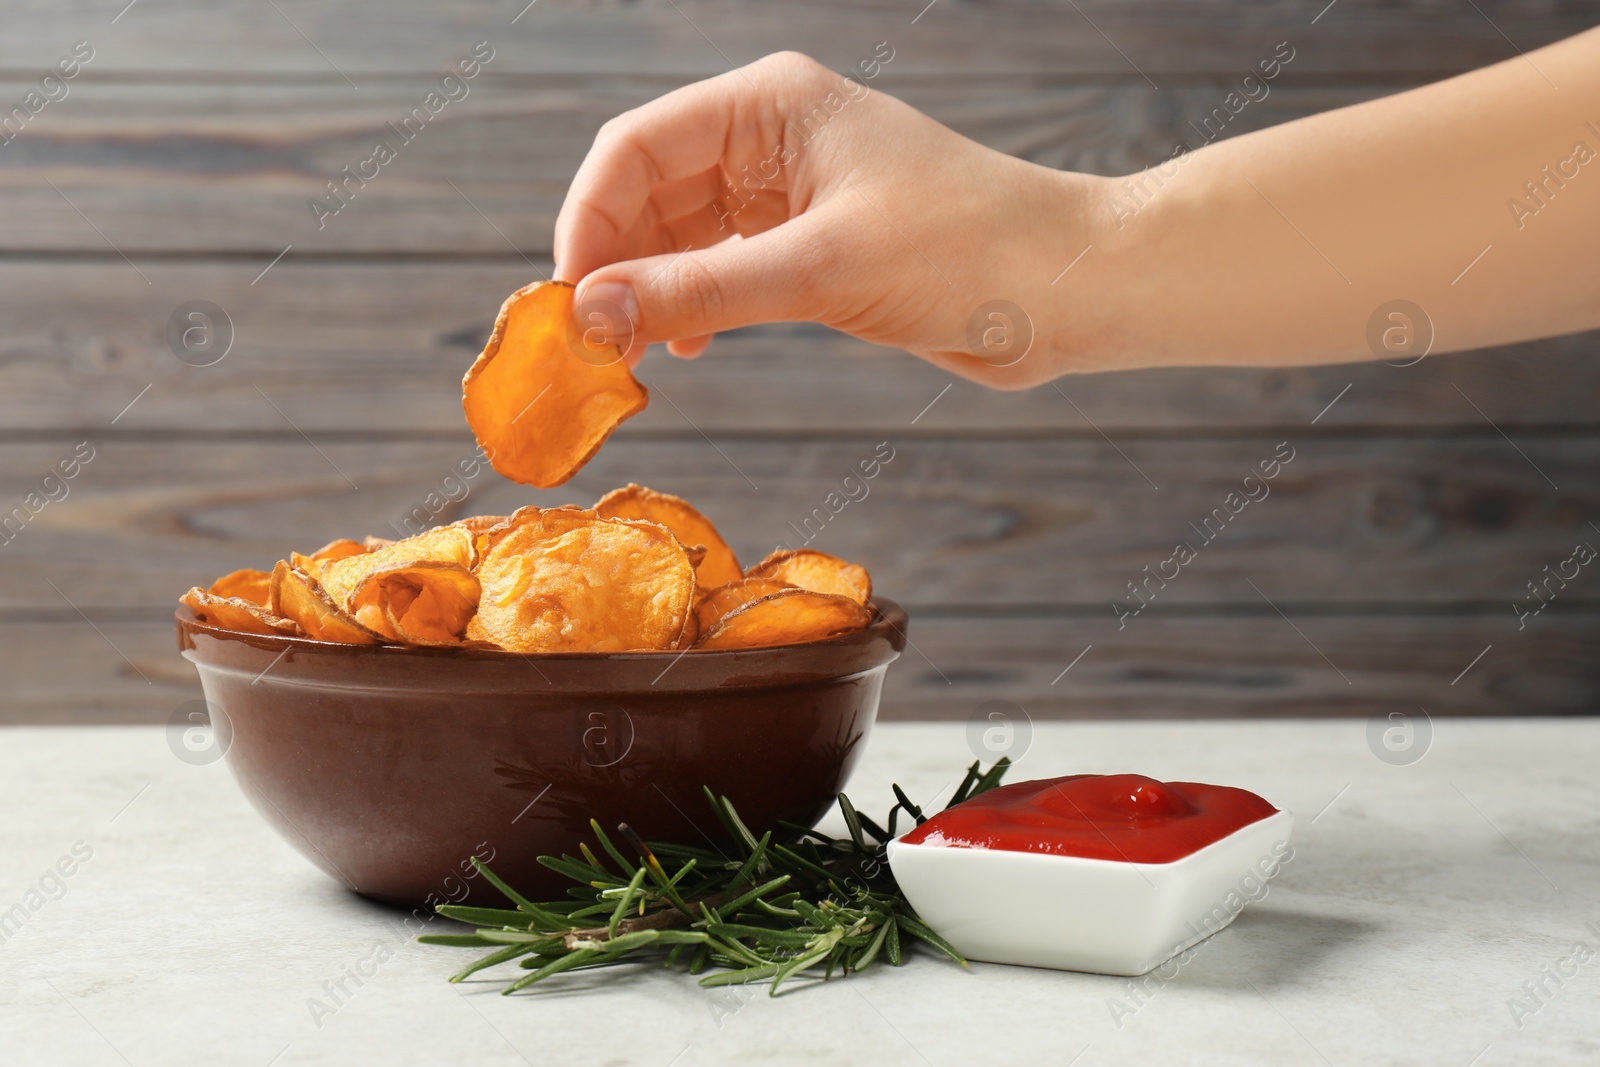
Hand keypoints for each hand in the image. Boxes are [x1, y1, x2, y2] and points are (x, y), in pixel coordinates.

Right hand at [553, 51, 1101, 388]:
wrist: (1066, 290)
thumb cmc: (968, 249)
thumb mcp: (822, 269)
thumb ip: (701, 291)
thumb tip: (594, 313)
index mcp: (772, 105)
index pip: (637, 147)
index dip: (590, 220)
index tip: (571, 299)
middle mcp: (772, 140)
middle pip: (650, 192)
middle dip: (615, 263)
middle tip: (592, 343)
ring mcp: (792, 195)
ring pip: (681, 237)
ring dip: (650, 292)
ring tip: (633, 355)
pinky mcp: (813, 248)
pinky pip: (723, 271)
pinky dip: (694, 309)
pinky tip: (686, 349)